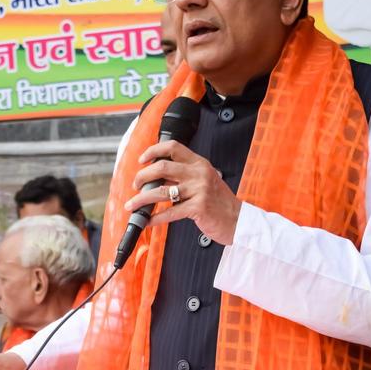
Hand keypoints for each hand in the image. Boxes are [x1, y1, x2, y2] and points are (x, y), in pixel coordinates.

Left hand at [125, 139, 241, 244]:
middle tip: (135, 185)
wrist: (239, 221)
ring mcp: (199, 190)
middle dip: (142, 176)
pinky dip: (155, 218)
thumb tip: (157, 179)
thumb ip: (184, 178)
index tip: (142, 160)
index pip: (173, 147)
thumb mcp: (205, 182)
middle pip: (162, 167)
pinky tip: (147, 221)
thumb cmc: (220, 204)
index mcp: (199, 164)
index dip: (154, 151)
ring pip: (161, 191)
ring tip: (132, 205)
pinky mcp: (198, 208)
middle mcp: (199, 174)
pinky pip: (170, 212)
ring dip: (142, 199)